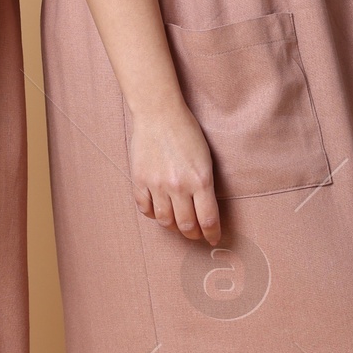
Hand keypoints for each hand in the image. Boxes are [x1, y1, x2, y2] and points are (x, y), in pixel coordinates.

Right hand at [127, 100, 220, 243]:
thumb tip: (205, 210)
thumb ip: (205, 185)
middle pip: (186, 225)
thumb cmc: (186, 132)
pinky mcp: (139, 180)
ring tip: (177, 223)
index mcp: (201, 180)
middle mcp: (179, 186)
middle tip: (196, 234)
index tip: (213, 239)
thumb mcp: (206, 158)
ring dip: (172, 227)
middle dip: (193, 234)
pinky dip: (152, 214)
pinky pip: (145, 208)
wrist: (159, 113)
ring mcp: (157, 185)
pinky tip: (158, 210)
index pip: (208, 219)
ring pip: (164, 221)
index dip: (212, 234)